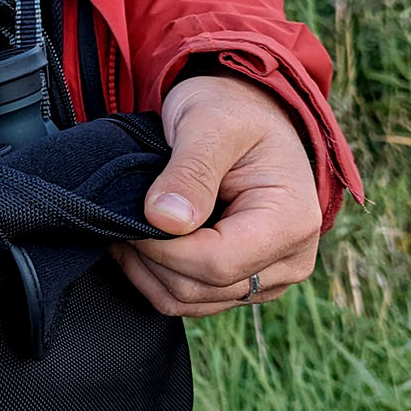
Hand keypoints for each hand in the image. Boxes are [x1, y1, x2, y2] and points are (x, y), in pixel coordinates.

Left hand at [112, 74, 321, 316]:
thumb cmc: (232, 109)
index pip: (216, 264)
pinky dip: (158, 277)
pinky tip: (141, 243)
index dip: (161, 248)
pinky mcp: (247, 281)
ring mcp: (270, 276)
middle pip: (202, 288)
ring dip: (149, 271)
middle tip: (119, 218)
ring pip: (192, 301)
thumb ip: (190, 170)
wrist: (248, 113)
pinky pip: (194, 299)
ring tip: (126, 228)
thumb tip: (165, 220)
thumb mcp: (209, 124)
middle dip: (150, 258)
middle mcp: (290, 258)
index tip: (127, 218)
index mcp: (291, 221)